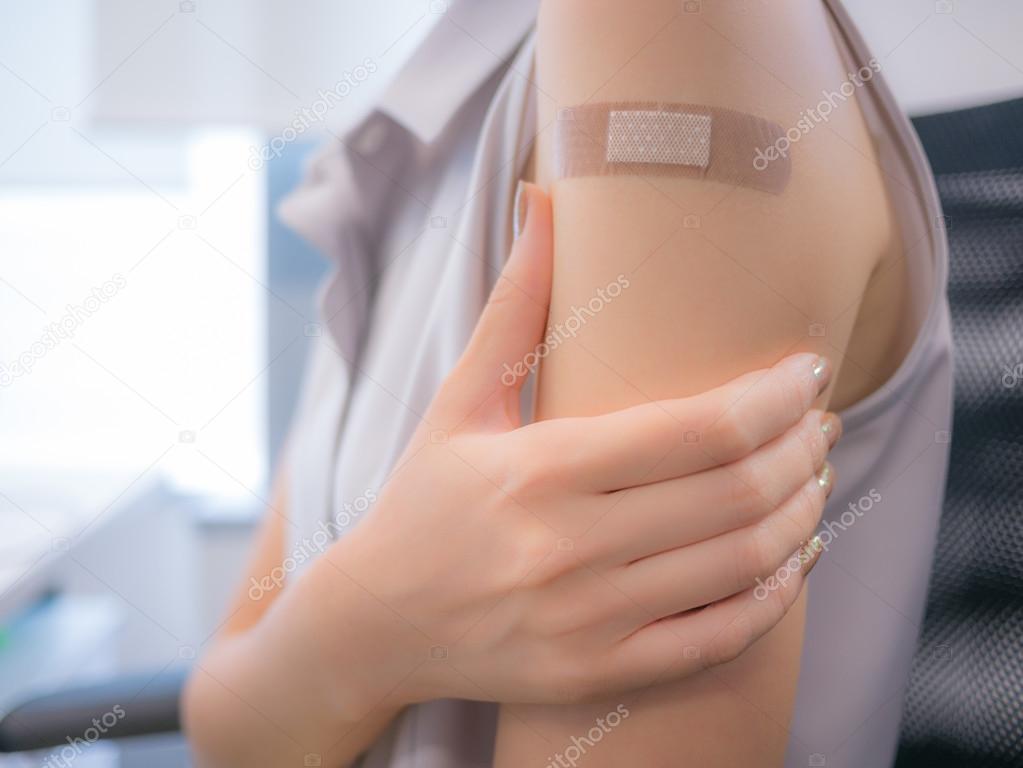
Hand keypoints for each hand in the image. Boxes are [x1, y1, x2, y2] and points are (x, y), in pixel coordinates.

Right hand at [329, 183, 839, 707]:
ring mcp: (589, 621)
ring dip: (803, 513)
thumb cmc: (421, 502)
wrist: (376, 623)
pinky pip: (718, 640)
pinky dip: (775, 596)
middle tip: (822, 421)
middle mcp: (569, 548)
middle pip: (736, 492)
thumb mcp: (459, 400)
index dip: (774, 396)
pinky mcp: (599, 676)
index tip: (808, 371)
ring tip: (819, 474)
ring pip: (741, 563)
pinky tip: (795, 557)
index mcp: (540, 470)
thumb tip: (542, 198)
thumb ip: (515, 304)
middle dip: (803, 448)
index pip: (698, 428)